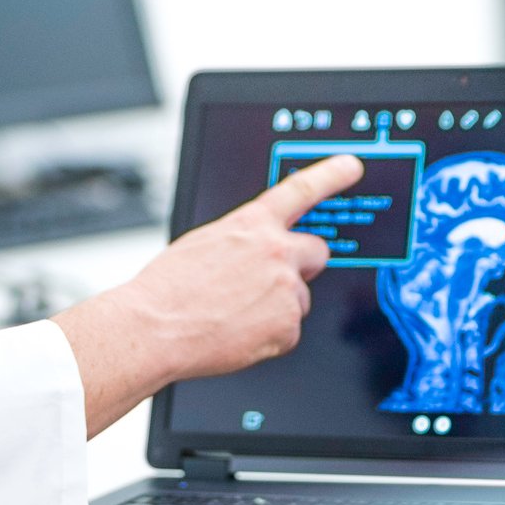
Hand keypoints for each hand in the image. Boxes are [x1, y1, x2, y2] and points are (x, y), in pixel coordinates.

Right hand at [56, 154, 364, 433]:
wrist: (153, 328)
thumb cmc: (167, 289)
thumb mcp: (204, 244)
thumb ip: (241, 241)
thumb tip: (255, 252)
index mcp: (251, 225)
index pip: (300, 190)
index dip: (330, 175)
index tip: (351, 166)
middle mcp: (275, 251)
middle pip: (317, 253)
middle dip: (302, 267)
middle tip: (271, 283)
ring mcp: (286, 288)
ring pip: (298, 299)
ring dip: (276, 309)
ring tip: (234, 315)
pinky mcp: (288, 325)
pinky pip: (289, 332)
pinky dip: (269, 338)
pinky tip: (238, 334)